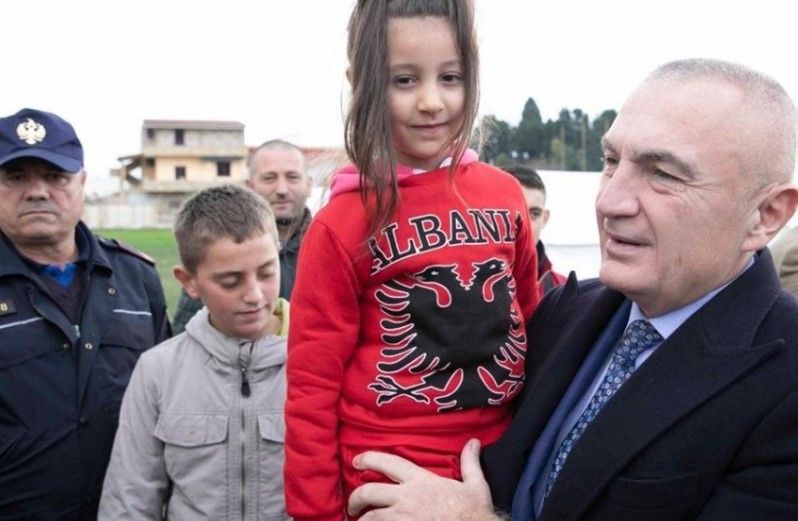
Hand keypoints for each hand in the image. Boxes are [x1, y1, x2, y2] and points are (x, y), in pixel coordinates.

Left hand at [346, 439, 501, 520]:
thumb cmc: (474, 512)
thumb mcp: (476, 484)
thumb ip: (470, 462)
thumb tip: (474, 442)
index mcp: (421, 481)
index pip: (389, 463)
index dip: (369, 459)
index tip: (356, 461)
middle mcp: (407, 497)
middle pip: (369, 491)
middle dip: (356, 498)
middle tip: (353, 506)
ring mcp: (402, 518)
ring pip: (370, 517)